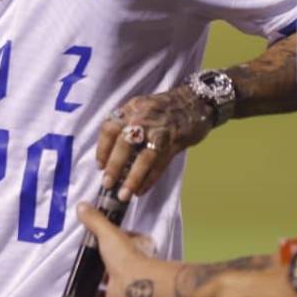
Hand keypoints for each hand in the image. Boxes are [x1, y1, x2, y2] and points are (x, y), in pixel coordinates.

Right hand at [75, 203, 167, 296]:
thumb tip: (81, 205)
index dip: (109, 237)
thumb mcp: (107, 232)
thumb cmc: (124, 255)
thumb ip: (95, 220)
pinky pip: (105, 296)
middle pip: (114, 257)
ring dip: (101, 276)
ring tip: (85, 271)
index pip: (119, 238)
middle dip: (103, 257)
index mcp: (131, 245)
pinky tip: (88, 289)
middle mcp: (128, 262)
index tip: (96, 236)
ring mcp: (123, 281)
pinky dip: (98, 294)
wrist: (132, 285)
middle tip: (87, 254)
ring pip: (111, 277)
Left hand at [96, 85, 213, 200]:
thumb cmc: (165, 107)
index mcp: (132, 108)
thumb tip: (111, 152)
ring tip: (124, 194)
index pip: (110, 128)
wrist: (196, 101)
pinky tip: (141, 190)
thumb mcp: (141, 107)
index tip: (100, 166)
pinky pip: (160, 164)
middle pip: (124, 144)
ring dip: (132, 178)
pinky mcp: (175, 142)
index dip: (102, 149)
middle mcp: (143, 117)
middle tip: (107, 184)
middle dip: (114, 166)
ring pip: (143, 157)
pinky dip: (150, 179)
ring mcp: (160, 130)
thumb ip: (127, 124)